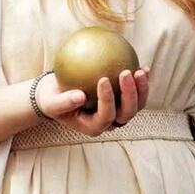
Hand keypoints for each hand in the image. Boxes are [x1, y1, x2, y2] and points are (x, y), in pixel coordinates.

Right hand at [34, 69, 150, 136]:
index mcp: (94, 126)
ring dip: (141, 89)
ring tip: (140, 71)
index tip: (103, 79)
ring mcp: (117, 113)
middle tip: (125, 73)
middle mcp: (109, 122)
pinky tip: (143, 67)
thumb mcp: (51, 103)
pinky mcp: (121, 102)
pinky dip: (141, 83)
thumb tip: (80, 96)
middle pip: (126, 113)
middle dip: (130, 95)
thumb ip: (64, 102)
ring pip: (136, 105)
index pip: (106, 115)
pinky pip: (135, 94)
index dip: (108, 100)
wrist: (57, 95)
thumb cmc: (52, 99)